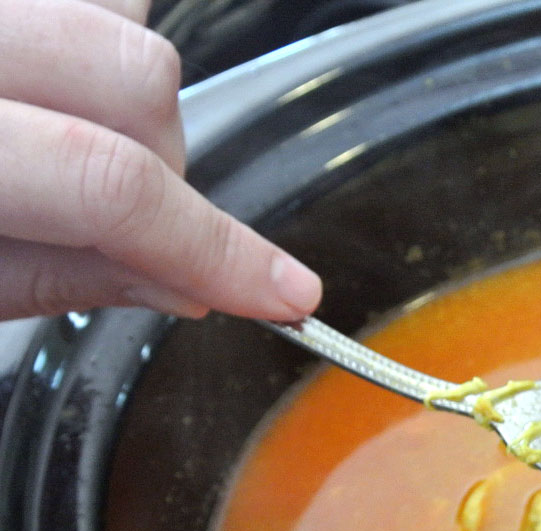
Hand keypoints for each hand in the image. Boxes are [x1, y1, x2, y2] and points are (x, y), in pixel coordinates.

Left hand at [0, 0, 320, 320]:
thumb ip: (59, 276)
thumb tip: (189, 286)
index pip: (109, 185)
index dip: (210, 248)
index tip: (284, 296)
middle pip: (138, 77)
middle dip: (162, 160)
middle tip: (126, 218)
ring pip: (124, 15)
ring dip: (127, 96)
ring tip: (78, 141)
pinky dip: (105, 33)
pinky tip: (71, 88)